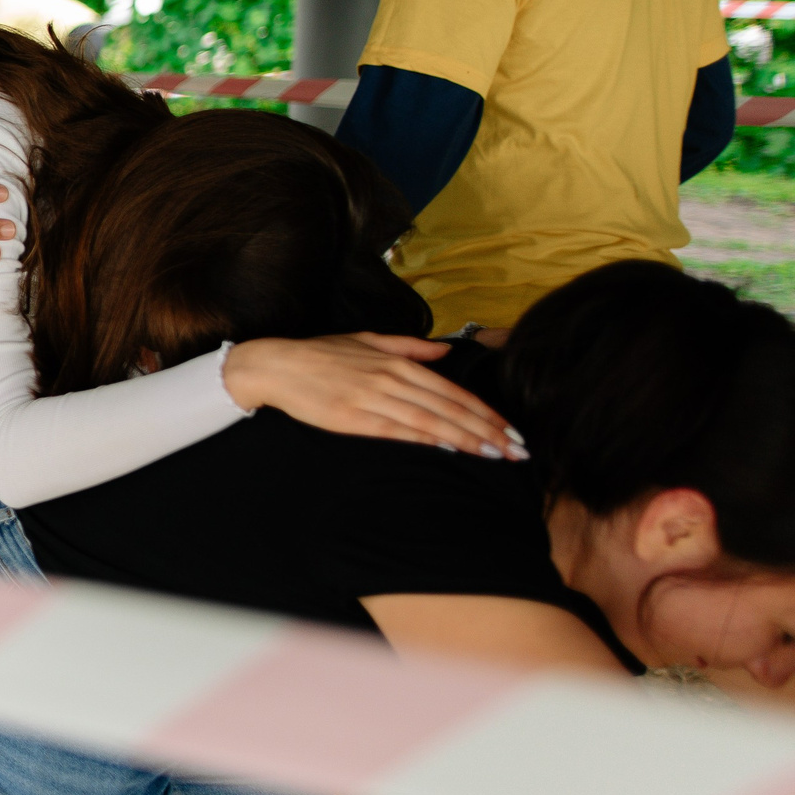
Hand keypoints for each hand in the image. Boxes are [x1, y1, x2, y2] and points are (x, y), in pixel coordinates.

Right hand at [222, 333, 523, 457]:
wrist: (276, 366)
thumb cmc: (319, 354)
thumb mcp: (366, 339)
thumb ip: (408, 347)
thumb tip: (443, 352)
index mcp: (397, 362)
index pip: (453, 391)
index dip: (486, 412)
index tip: (511, 430)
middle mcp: (391, 379)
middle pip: (450, 408)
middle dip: (489, 430)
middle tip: (518, 450)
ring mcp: (373, 399)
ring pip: (432, 421)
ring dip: (469, 439)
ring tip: (497, 454)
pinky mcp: (354, 419)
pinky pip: (400, 431)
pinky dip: (430, 439)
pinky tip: (453, 450)